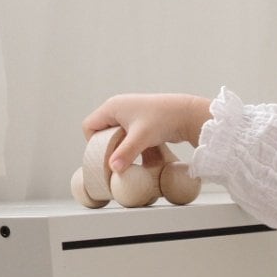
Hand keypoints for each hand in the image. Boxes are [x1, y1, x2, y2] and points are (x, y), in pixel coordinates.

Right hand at [81, 93, 211, 171]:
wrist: (187, 113)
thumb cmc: (163, 120)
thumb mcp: (141, 138)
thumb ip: (126, 153)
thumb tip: (113, 169)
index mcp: (112, 107)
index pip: (89, 126)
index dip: (93, 143)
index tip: (105, 157)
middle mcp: (119, 108)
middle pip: (101, 131)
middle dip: (106, 147)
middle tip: (115, 161)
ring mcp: (131, 114)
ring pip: (116, 135)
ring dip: (120, 148)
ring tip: (127, 160)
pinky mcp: (142, 122)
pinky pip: (129, 136)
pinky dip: (132, 146)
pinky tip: (140, 156)